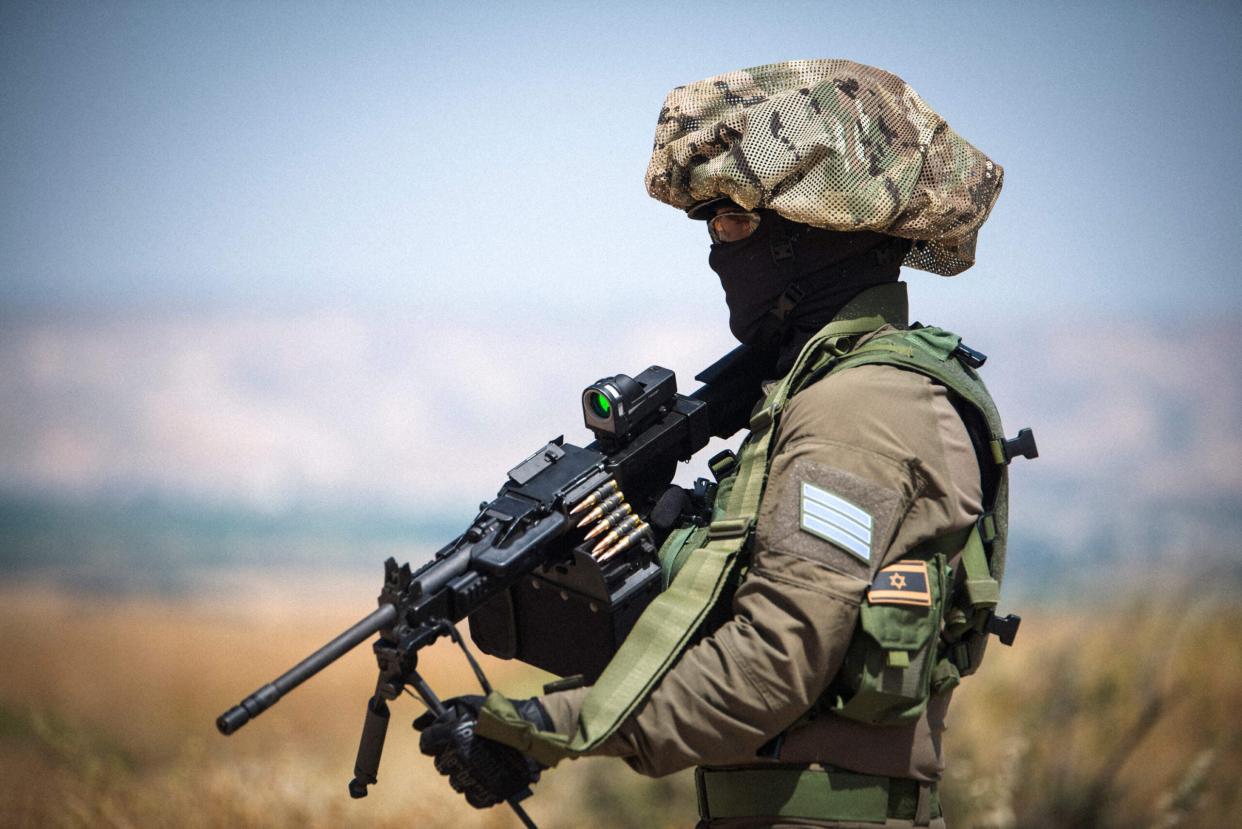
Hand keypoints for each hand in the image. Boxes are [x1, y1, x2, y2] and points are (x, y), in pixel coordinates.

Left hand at [412, 695, 551, 808]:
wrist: (534, 732)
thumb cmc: (501, 714)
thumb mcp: (469, 703)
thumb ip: (443, 711)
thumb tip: (417, 724)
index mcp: (454, 736)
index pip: (426, 743)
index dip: (433, 739)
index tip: (440, 738)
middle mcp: (461, 758)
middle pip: (440, 764)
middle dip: (449, 754)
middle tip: (466, 746)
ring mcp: (475, 777)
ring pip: (455, 781)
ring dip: (463, 771)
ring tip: (479, 759)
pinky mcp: (489, 792)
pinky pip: (472, 796)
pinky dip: (477, 787)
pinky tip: (485, 774)